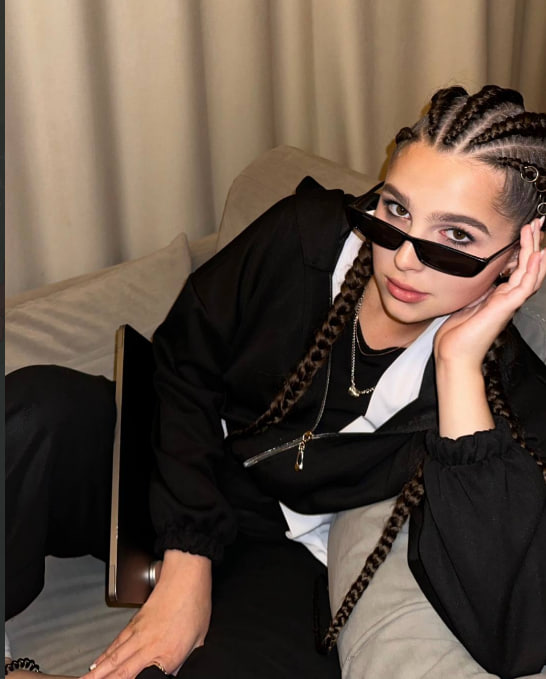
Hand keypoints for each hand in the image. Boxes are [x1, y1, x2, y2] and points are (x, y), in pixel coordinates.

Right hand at [81, 550, 211, 678]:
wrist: (186, 576)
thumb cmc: (195, 604)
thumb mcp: (197, 640)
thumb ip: (180, 662)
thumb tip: (171, 673)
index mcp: (167, 653)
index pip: (139, 677)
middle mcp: (148, 644)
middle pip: (118, 669)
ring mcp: (139, 632)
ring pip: (113, 657)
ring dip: (96, 672)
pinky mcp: (135, 621)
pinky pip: (116, 642)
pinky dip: (104, 655)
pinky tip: (97, 663)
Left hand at [434, 218, 545, 368]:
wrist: (454, 354)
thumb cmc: (457, 334)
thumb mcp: (466, 301)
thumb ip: (476, 289)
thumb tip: (476, 273)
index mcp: (498, 296)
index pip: (516, 268)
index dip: (521, 249)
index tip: (522, 230)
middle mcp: (507, 298)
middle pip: (527, 267)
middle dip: (532, 244)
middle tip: (536, 222)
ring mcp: (508, 303)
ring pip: (529, 273)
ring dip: (533, 250)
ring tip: (535, 230)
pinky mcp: (505, 308)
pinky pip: (524, 286)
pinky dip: (532, 270)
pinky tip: (537, 255)